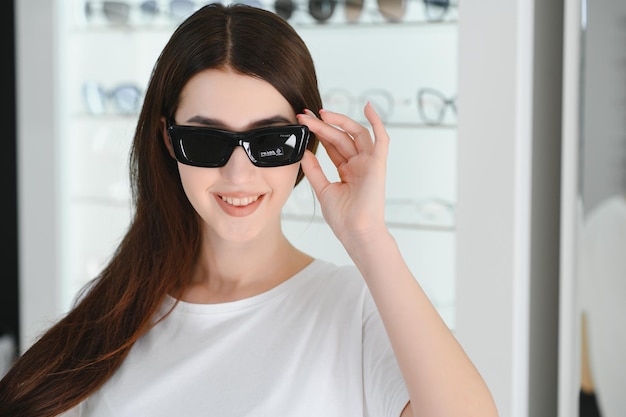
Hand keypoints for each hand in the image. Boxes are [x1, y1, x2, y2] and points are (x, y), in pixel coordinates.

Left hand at [296, 103, 389, 245]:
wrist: (355, 232)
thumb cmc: (343, 218)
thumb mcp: (323, 189)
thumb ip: (314, 169)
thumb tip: (304, 151)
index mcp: (347, 171)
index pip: (332, 145)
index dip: (318, 132)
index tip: (303, 121)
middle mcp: (359, 164)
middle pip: (341, 137)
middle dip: (323, 125)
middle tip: (305, 115)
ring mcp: (369, 163)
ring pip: (356, 134)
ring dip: (340, 121)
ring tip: (322, 113)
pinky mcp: (378, 164)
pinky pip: (382, 139)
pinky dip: (377, 122)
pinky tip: (368, 107)